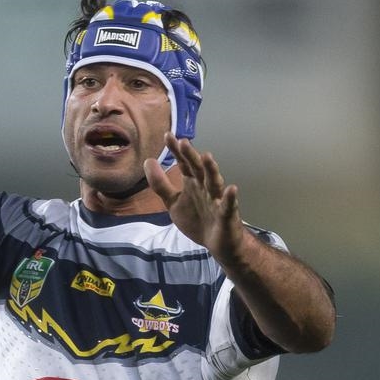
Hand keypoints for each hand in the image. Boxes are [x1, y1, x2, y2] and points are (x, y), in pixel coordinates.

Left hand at [144, 132, 245, 266]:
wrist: (217, 244)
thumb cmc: (197, 219)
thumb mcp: (173, 202)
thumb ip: (160, 184)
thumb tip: (148, 161)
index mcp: (192, 183)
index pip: (184, 164)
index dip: (177, 151)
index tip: (168, 135)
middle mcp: (205, 187)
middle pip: (197, 169)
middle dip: (191, 156)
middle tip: (183, 142)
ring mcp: (217, 200)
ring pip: (214, 183)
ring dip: (211, 170)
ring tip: (207, 157)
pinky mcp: (227, 215)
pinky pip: (229, 206)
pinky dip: (230, 198)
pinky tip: (232, 189)